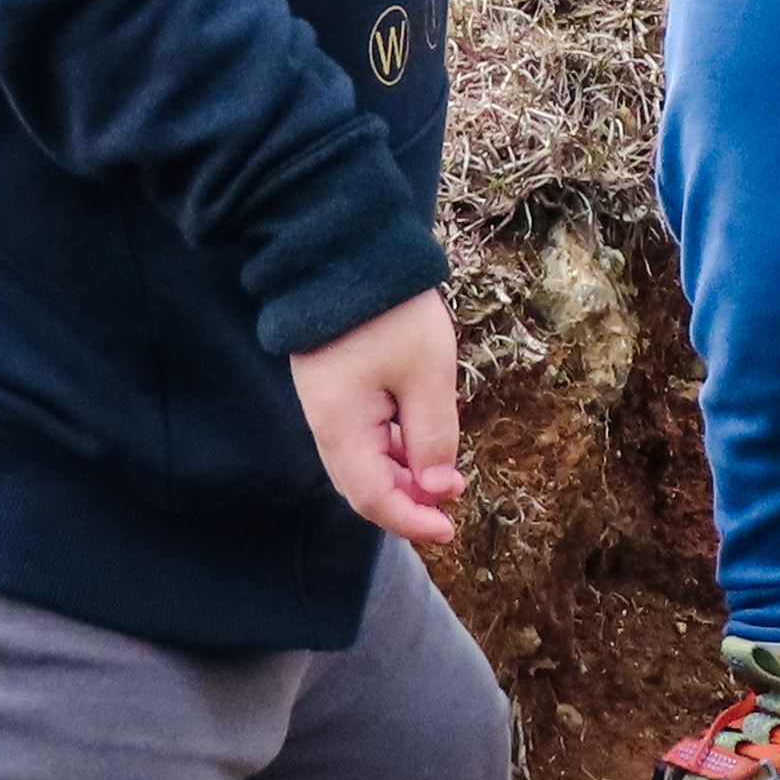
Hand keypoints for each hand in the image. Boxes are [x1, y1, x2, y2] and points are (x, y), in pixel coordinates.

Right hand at [290, 290, 465, 546]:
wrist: (347, 250)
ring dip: (403, 473)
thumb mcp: (427, 375)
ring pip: (364, 461)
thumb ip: (433, 437)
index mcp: (341, 427)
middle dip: (409, 501)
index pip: (374, 499)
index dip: (412, 520)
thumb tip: (435, 487)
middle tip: (454, 494)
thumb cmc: (390, 312)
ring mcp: (326, 405)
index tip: (450, 529)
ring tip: (444, 467)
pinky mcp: (334, 387)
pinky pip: (363, 434)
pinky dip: (393, 446)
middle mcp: (325, 424)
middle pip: (364, 486)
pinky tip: (420, 435)